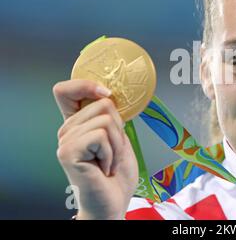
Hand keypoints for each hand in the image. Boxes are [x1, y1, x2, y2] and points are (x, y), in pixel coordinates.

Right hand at [53, 79, 137, 218]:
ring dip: (116, 144)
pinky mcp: (68, 151)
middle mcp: (67, 130)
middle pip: (102, 103)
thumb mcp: (119, 137)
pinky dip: (111, 153)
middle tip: (112, 152)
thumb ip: (110, 117)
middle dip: (119, 129)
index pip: (66, 90)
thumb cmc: (116, 174)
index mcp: (77, 123)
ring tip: (108, 161)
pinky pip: (102, 135)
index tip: (106, 94)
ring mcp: (65, 141)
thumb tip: (110, 96)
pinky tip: (103, 167)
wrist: (113, 202)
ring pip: (106, 120)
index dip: (86, 85)